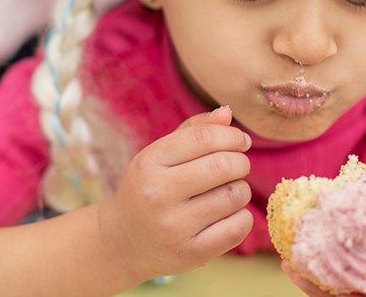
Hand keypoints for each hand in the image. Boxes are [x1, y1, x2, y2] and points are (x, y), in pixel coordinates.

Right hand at [97, 106, 253, 279]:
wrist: (123, 243)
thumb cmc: (148, 191)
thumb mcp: (158, 158)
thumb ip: (192, 132)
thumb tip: (227, 113)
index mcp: (148, 163)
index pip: (203, 138)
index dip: (231, 136)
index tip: (240, 141)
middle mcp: (158, 194)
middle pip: (223, 165)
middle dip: (241, 162)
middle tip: (237, 167)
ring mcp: (174, 226)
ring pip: (235, 196)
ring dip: (241, 190)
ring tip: (228, 193)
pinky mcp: (191, 253)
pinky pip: (238, 227)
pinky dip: (242, 217)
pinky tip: (228, 216)